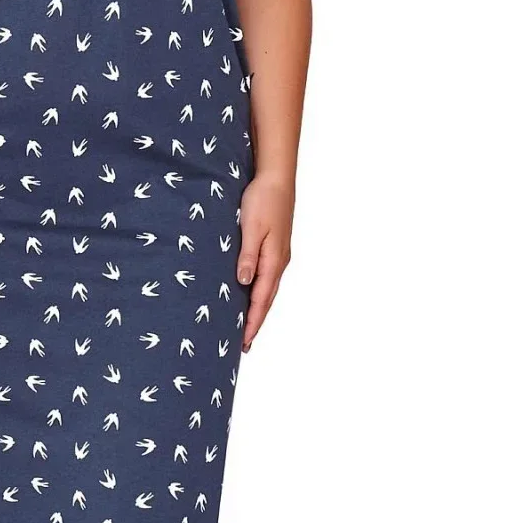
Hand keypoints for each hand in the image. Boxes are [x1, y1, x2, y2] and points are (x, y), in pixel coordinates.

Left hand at [237, 171, 293, 351]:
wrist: (276, 178)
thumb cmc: (262, 200)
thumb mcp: (251, 228)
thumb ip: (247, 255)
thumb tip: (244, 282)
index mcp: (273, 260)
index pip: (261, 299)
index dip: (252, 322)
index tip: (245, 342)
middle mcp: (278, 262)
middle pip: (266, 300)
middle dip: (256, 322)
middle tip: (245, 345)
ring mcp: (278, 255)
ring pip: (267, 289)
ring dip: (257, 309)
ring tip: (246, 326)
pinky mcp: (274, 247)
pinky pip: (267, 277)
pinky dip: (259, 292)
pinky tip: (250, 294)